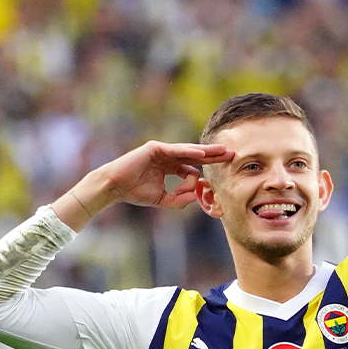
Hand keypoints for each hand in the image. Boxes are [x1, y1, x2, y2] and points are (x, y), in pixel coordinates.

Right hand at [99, 140, 233, 208]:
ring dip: (207, 151)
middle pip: (196, 156)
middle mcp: (168, 157)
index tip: (198, 189)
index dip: (200, 177)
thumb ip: (178, 200)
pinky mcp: (155, 148)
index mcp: (169, 167)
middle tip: (232, 155)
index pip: (192, 168)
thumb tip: (195, 197)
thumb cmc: (135, 192)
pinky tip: (202, 154)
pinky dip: (189, 152)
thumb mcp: (161, 199)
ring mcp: (162, 151)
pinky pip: (176, 150)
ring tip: (223, 151)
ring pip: (189, 151)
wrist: (115, 187)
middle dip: (214, 156)